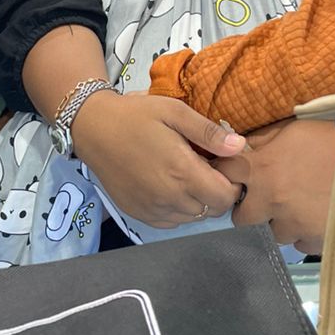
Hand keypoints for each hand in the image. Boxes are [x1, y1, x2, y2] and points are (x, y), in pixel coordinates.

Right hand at [71, 92, 246, 229]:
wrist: (93, 129)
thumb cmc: (137, 116)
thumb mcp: (175, 112)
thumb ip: (209, 132)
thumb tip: (240, 147)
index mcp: (182, 172)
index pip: (226, 197)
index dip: (231, 183)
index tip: (222, 165)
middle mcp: (170, 197)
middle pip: (212, 210)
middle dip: (216, 192)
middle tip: (204, 167)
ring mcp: (153, 209)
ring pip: (192, 217)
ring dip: (197, 201)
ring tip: (185, 174)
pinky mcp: (138, 214)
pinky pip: (171, 222)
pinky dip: (178, 209)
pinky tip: (169, 186)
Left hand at [215, 118, 334, 253]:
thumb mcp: (298, 130)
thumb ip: (267, 139)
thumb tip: (245, 145)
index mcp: (263, 170)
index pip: (225, 173)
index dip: (227, 172)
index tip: (235, 172)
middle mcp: (270, 203)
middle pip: (241, 217)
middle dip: (250, 208)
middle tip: (268, 197)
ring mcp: (291, 227)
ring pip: (273, 232)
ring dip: (281, 221)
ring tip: (301, 207)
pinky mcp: (311, 243)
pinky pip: (299, 242)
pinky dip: (304, 232)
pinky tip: (318, 217)